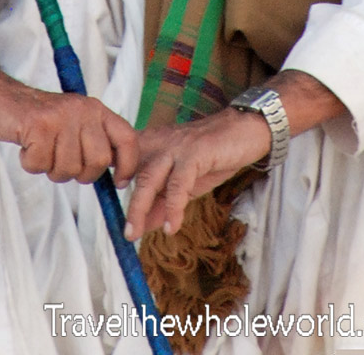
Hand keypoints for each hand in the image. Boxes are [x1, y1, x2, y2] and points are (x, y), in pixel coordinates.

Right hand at [0, 49, 137, 184]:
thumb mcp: (73, 123)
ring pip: (69, 169)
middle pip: (98, 162)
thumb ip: (94, 141)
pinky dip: (30, 163)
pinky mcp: (38, 125)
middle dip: (80, 174)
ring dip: (51, 169)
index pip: (127, 138)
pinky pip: (41, 165)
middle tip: (61, 162)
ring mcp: (61, 116)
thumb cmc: (38, 118)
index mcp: (96, 109)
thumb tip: (118, 175)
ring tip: (41, 150)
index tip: (118, 182)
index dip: (128, 165)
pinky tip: (26, 146)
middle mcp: (83, 110)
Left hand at [124, 70, 347, 240]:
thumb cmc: (214, 156)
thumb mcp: (185, 183)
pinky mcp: (194, 152)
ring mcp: (176, 146)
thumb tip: (143, 226)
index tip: (117, 214)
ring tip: (136, 232)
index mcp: (153, 144)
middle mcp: (160, 142)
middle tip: (126, 233)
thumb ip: (163, 200)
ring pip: (150, 178)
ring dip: (140, 208)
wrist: (246, 131)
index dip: (118, 187)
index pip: (127, 165)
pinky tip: (171, 226)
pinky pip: (178, 183)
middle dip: (129, 206)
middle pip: (135, 174)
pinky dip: (173, 207)